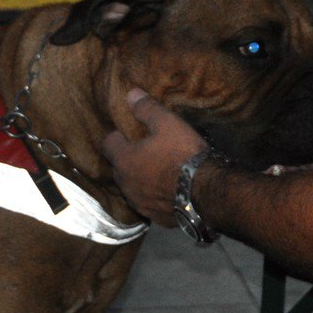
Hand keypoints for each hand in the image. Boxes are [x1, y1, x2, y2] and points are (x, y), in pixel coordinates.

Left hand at [102, 88, 204, 227]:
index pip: (107, 144)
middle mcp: (126, 185)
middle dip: (128, 158)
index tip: (129, 132)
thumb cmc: (183, 154)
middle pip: (119, 167)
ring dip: (141, 179)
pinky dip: (155, 197)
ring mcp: (140, 204)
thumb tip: (130, 94)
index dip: (117, 136)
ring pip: (133, 188)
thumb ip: (147, 109)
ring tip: (159, 172)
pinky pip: (149, 204)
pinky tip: (169, 191)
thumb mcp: (167, 124)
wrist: (205, 192)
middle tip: (147, 150)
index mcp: (124, 160)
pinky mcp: (156, 217)